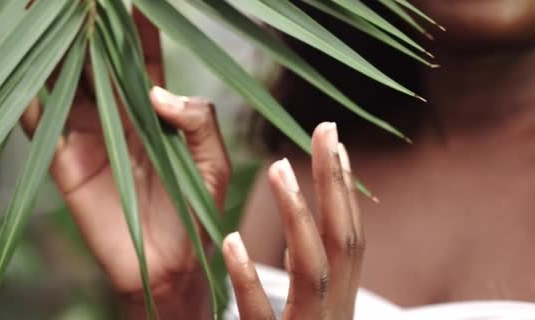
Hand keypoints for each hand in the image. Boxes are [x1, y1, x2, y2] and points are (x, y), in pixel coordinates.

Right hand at [21, 9, 229, 317]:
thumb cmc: (196, 214)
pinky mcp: (64, 162)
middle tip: (82, 1)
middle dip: (88, 28)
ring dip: (52, 49)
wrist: (168, 264)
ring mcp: (88, 135)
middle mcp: (118, 115)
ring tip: (46, 14)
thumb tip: (159, 93)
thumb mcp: (213, 166)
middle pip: (97, 61)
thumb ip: (200, 123)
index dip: (136, 26)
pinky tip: (22, 62)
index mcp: (154, 111)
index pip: (142, 57)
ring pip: (65, 81)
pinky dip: (28, 94)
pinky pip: (40, 122)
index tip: (132, 0)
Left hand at [222, 123, 363, 318]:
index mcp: (338, 301)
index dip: (345, 191)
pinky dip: (247, 277)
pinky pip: (260, 314)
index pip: (348, 238)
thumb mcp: (308, 315)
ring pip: (312, 269)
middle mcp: (332, 313)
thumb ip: (305, 279)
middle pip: (342, 242)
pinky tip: (231, 240)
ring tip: (277, 166)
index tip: (336, 145)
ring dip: (298, 213)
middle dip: (335, 183)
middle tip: (325, 129)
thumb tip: (297, 240)